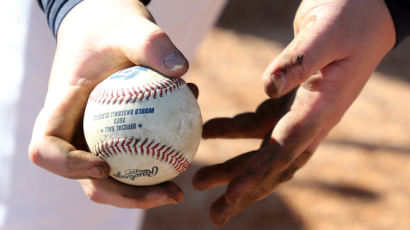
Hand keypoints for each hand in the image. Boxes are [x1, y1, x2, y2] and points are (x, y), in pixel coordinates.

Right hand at [29, 0, 189, 208]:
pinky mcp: (114, 135)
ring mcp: (94, 136)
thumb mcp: (132, 26)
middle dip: (122, 196)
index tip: (106, 166)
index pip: (47, 148)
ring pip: (113, 176)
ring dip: (142, 190)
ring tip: (179, 191)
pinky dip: (156, 162)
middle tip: (168, 193)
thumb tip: (182, 72)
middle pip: (85, 177)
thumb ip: (153, 44)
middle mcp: (73, 129)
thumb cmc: (113, 26)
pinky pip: (134, 156)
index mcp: (61, 107)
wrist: (110, 26)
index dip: (69, 167)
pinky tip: (186, 155)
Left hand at [193, 0, 394, 224]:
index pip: (287, 149)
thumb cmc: (349, 16)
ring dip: (233, 169)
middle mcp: (312, 118)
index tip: (232, 194)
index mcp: (322, 108)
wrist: (363, 11)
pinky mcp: (287, 99)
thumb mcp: (325, 34)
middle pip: (274, 165)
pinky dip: (231, 130)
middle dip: (245, 191)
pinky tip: (209, 131)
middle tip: (216, 215)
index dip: (259, 173)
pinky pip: (256, 124)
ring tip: (202, 182)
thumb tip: (266, 88)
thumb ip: (299, 61)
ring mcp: (299, 111)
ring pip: (263, 150)